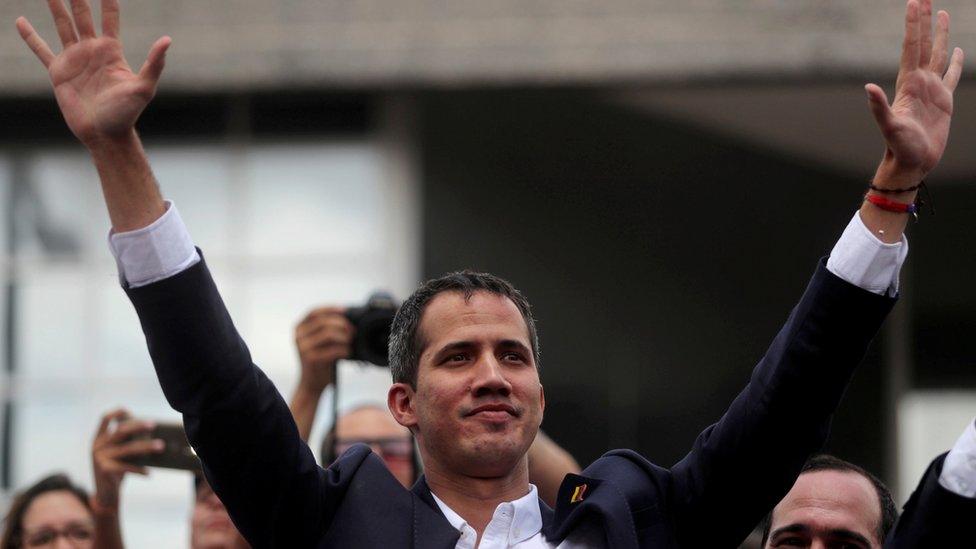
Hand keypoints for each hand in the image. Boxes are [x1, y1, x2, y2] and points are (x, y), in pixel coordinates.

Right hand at [16, 0, 169, 145]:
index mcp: (111, 50)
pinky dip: (31, 36)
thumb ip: (154, 63)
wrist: (105, 134)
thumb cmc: (127, 113)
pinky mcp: (59, 72)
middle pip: (83, 15)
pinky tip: (21, 21)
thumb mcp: (144, 87)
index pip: (109, 17)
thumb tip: (167, 40)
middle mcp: (92, 50)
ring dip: (55, 7)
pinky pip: (41, 50)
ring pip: (62, 25)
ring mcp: (75, 59)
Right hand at [91, 409, 162, 511]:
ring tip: (161, 446)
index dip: (117, 412)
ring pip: (126, 449)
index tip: (130, 410)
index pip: (105, 418)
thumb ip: (128, 441)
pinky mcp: (104, 470)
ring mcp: (99, 458)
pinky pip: (126, 466)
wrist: (105, 495)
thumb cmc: (118, 470)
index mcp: (99, 438)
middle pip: (119, 431)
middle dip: (137, 426)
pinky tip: (149, 473)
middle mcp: (97, 446)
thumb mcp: (120, 454)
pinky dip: (139, 469)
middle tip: (153, 425)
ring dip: (146, 447)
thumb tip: (152, 430)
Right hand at [295, 307, 353, 393]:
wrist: (312, 383)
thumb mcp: (319, 341)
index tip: (345, 310)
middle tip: (353, 331)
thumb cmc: (320, 360)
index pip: (314, 312)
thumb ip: (327, 328)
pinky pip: (334, 349)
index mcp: (299, 328)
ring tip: (349, 343)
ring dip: (344, 337)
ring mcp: (303, 347)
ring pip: (329, 333)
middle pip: (324, 322)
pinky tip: (347, 353)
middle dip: (342, 324)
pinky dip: (344, 350)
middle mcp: (298, 336)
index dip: (330, 309)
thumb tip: (347, 318)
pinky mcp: (311, 359)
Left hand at [865, 0, 962, 186]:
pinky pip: (950, 75)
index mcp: (908, 83)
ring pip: (937, 54)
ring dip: (939, 34)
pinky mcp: (943, 101)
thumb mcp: (889, 127)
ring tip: (943, 13)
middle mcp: (919, 82)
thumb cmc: (899, 148)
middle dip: (923, 20)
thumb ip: (879, 107)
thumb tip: (868, 88)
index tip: (914, 2)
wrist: (911, 163)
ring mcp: (931, 90)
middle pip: (923, 43)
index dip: (913, 24)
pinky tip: (957, 50)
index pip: (912, 46)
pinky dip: (954, 61)